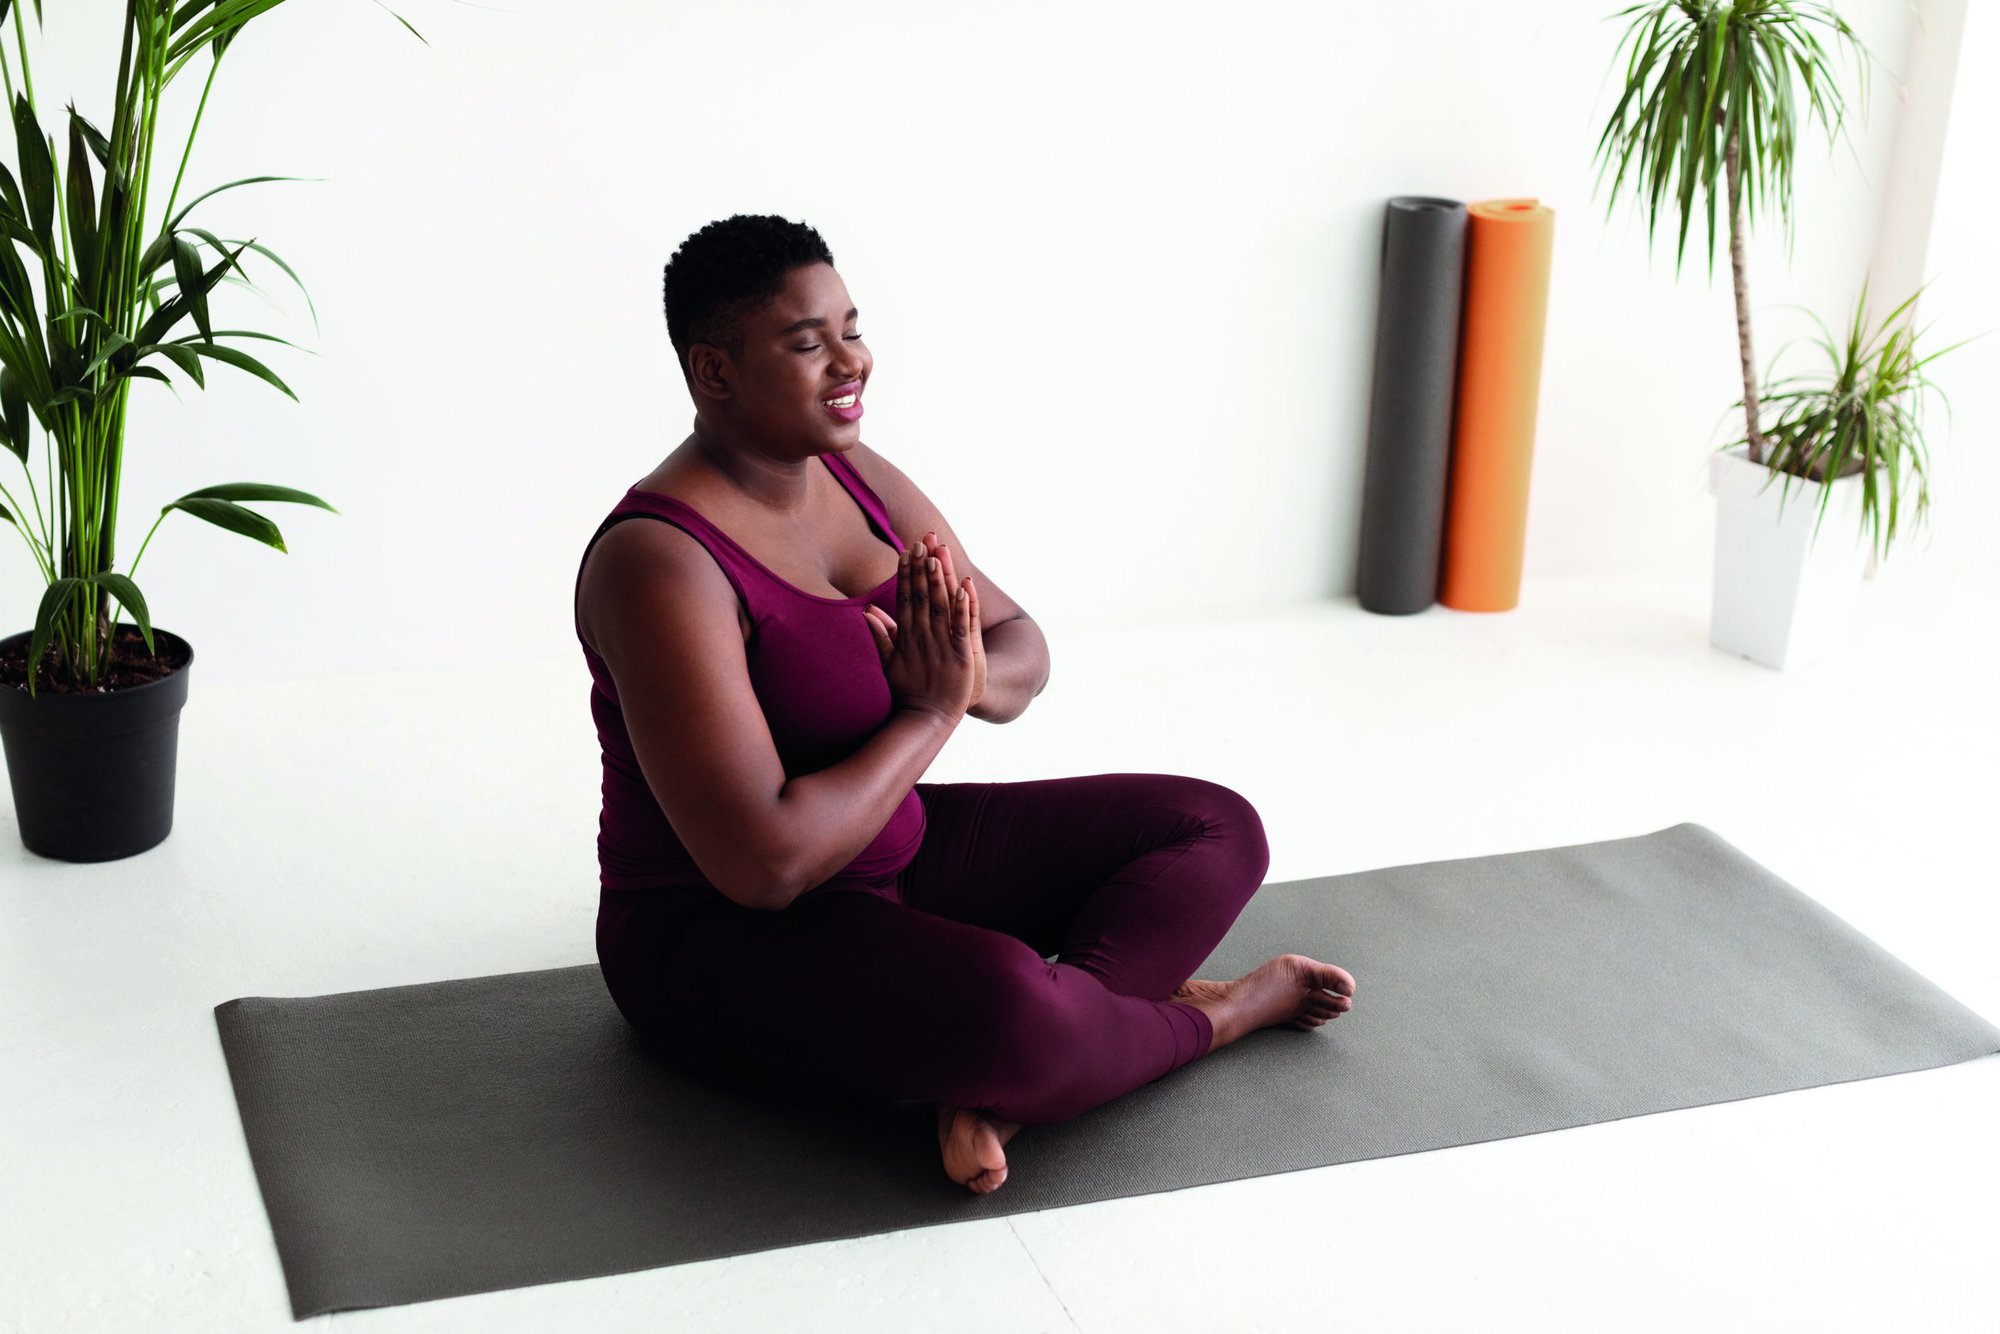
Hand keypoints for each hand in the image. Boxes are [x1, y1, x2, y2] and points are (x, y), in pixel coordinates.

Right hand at [862, 531, 983, 718]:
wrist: (927, 719)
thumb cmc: (908, 692)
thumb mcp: (889, 663)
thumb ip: (881, 636)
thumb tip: (866, 611)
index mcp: (905, 638)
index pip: (904, 600)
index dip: (905, 576)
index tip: (905, 553)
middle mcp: (921, 639)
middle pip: (921, 598)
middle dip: (920, 570)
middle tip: (920, 544)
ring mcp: (940, 647)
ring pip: (940, 608)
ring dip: (938, 582)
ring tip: (937, 557)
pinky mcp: (960, 657)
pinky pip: (961, 628)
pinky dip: (962, 609)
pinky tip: (963, 588)